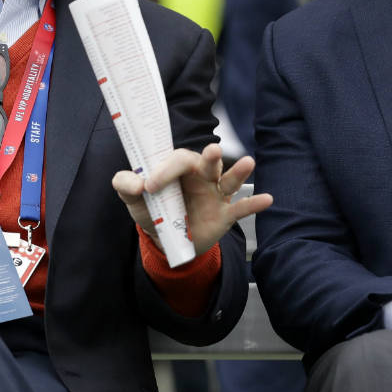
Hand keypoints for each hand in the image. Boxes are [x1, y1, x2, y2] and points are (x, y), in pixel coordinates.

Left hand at [111, 142, 271, 255]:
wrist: (165, 240)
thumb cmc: (153, 209)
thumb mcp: (132, 197)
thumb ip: (125, 184)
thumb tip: (136, 184)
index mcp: (178, 167)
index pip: (176, 160)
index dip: (164, 170)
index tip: (148, 187)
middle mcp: (200, 176)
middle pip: (207, 162)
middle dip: (210, 156)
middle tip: (212, 151)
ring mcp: (215, 194)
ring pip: (228, 179)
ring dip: (239, 171)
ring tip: (248, 162)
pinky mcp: (223, 214)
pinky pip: (241, 208)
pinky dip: (254, 204)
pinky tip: (267, 199)